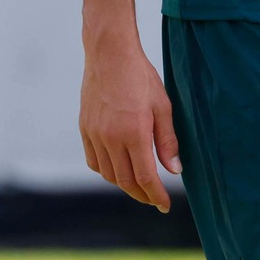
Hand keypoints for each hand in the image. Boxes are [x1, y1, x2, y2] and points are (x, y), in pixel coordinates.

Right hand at [78, 33, 180, 211]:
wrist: (109, 55)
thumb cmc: (141, 77)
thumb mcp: (162, 106)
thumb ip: (167, 141)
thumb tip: (174, 171)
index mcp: (134, 133)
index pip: (145, 177)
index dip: (156, 195)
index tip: (165, 205)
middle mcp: (111, 138)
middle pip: (125, 181)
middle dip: (142, 195)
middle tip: (154, 199)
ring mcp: (95, 134)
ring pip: (108, 174)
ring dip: (124, 185)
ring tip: (139, 184)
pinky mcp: (84, 128)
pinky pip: (94, 161)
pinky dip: (107, 171)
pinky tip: (118, 167)